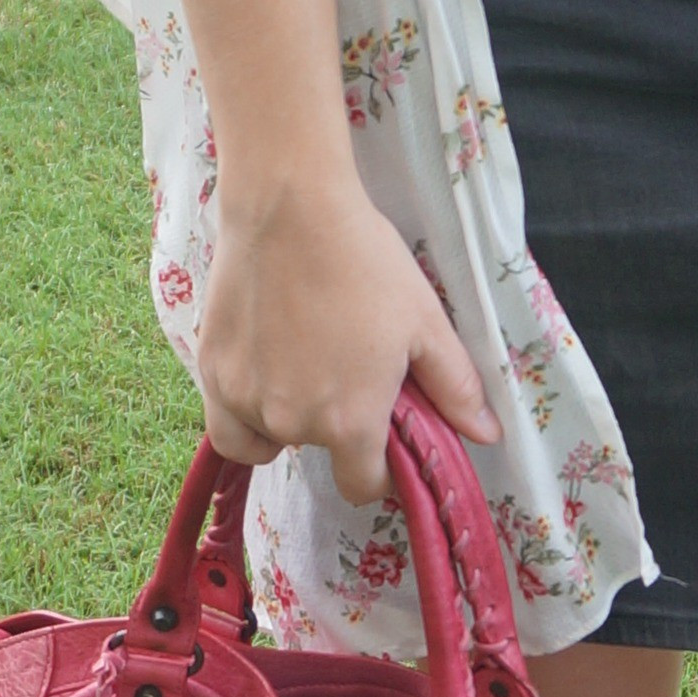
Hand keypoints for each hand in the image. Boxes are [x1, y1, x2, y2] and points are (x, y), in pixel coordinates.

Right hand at [194, 164, 499, 506]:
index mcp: (349, 422)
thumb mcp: (425, 324)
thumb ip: (455, 388)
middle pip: (318, 452)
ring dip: (289, 419)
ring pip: (269, 439)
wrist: (290, 210)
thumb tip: (488, 436)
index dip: (379, 471)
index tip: (383, 439)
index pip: (362, 487)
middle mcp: (292, 424)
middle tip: (347, 369)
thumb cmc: (365, 262)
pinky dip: (245, 411)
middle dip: (337, 425)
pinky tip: (264, 368)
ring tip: (305, 364)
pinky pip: (228, 421)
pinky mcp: (210, 372)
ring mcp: (243, 401)